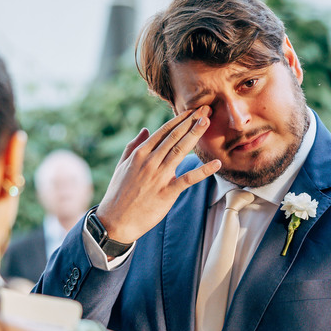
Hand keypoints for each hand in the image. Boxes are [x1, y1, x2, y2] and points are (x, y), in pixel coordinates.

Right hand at [96, 107, 219, 243]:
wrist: (115, 221)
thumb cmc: (118, 194)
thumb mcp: (121, 166)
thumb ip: (133, 146)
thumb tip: (146, 130)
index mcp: (140, 154)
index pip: (164, 131)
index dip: (180, 119)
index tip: (193, 110)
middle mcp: (150, 161)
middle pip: (174, 137)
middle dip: (191, 121)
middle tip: (206, 109)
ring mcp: (158, 176)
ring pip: (180, 151)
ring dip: (195, 135)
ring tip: (208, 122)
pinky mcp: (166, 193)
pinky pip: (188, 179)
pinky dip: (203, 171)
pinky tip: (216, 164)